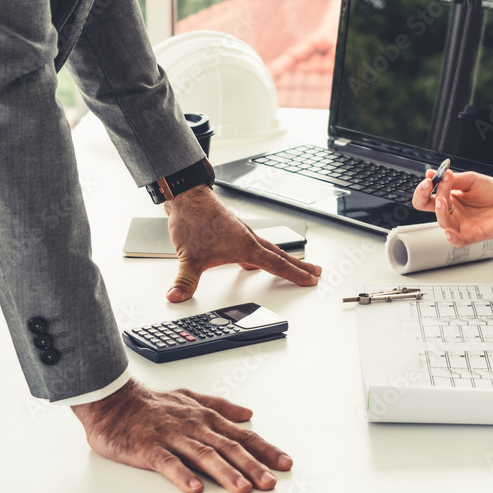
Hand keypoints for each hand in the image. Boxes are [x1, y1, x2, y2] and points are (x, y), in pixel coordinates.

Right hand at [71, 378, 291, 492]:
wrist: (113, 400)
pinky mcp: (149, 448)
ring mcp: (172, 437)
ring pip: (204, 455)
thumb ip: (221, 406)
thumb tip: (248, 413)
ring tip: (242, 488)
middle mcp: (195, 426)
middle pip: (229, 448)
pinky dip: (181, 474)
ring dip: (225, 472)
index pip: (243, 435)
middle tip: (270, 482)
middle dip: (253, 466)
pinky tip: (194, 487)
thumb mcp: (191, 398)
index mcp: (206, 418)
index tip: (284, 463)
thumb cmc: (152, 404)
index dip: (265, 449)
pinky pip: (167, 462)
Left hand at [164, 185, 321, 301]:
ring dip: (284, 258)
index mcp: (246, 246)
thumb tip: (177, 295)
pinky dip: (264, 253)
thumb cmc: (194, 220)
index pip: (276, 264)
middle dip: (299, 266)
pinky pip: (257, 244)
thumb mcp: (189, 257)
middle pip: (280, 255)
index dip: (295, 274)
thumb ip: (185, 280)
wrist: (186, 197)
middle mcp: (248, 238)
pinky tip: (254, 259)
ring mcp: (242, 233)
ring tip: (294, 266)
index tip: (310, 280)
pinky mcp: (233, 230)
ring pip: (270, 249)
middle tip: (316, 272)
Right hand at [412, 168, 492, 246]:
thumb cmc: (492, 192)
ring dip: (439, 210)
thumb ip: (453, 179)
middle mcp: (452, 212)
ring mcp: (460, 224)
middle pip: (428, 208)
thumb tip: (432, 173)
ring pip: (442, 221)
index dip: (423, 188)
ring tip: (442, 199)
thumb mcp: (471, 180)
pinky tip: (448, 232)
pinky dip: (452, 238)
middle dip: (423, 196)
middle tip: (430, 185)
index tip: (429, 178)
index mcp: (449, 198)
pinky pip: (458, 240)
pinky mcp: (471, 234)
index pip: (427, 196)